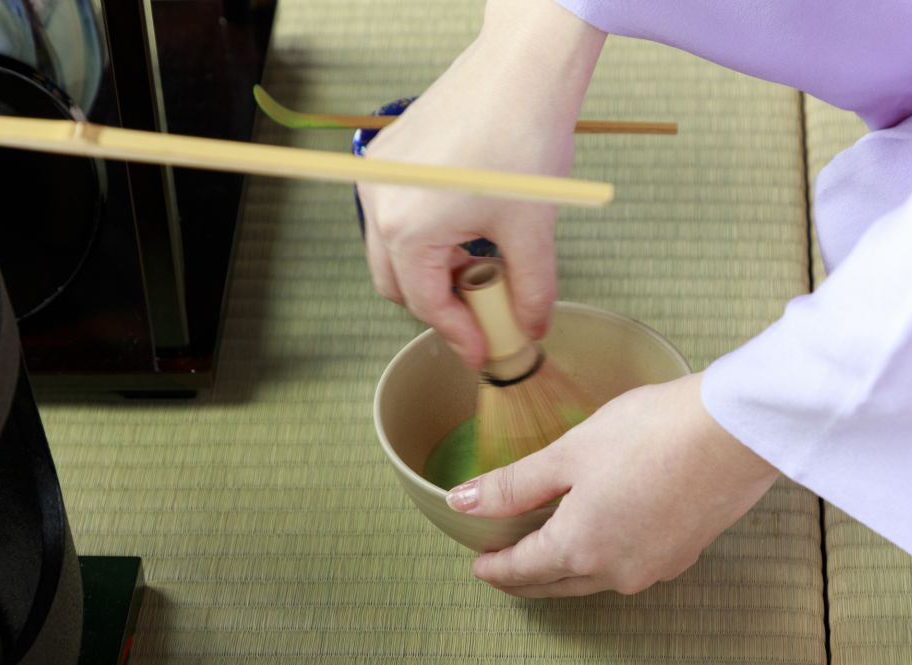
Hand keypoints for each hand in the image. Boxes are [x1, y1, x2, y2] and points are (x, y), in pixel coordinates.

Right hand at [356, 0, 605, 369]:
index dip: (459, 333)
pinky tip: (469, 228)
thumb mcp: (533, 229)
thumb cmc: (524, 137)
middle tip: (484, 309)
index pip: (426, 303)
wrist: (521, 67)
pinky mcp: (389, 156)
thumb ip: (531, 288)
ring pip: (394, 251)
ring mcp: (379, 175)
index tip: (484, 350)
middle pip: (397, 283)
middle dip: (439, 304)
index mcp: (407, 228)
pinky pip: (397, 216)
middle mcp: (379, 202)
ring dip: (433, 270)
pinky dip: (427, 236)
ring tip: (482, 264)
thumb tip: (531, 326)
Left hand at [445, 373, 779, 596]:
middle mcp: (616, 572)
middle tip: (503, 565)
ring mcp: (654, 568)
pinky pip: (629, 565)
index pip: (522, 570)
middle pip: (556, 583)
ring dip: (565, 569)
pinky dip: (604, 557)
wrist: (733, 434)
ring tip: (547, 548)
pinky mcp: (684, 553)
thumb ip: (514, 485)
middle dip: (525, 576)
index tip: (478, 565)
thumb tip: (463, 503)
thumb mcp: (569, 454)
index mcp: (580, 549)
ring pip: (594, 578)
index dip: (495, 569)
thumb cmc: (649, 435)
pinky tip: (604, 536)